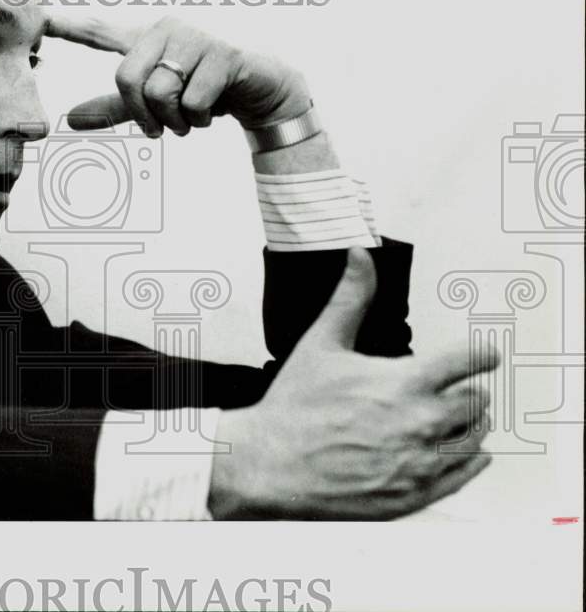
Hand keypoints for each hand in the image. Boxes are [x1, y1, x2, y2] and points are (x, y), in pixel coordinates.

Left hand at [46, 15, 311, 135]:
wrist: (263, 91)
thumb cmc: (207, 90)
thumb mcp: (156, 104)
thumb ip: (116, 109)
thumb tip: (69, 120)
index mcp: (147, 40)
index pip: (101, 32)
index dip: (70, 27)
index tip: (40, 18)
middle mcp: (167, 30)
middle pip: (127, 79)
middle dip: (144, 116)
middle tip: (162, 129)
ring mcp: (196, 38)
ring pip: (160, 93)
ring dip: (176, 122)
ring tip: (193, 118)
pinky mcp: (223, 54)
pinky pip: (192, 101)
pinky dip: (200, 119)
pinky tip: (215, 110)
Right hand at [210, 247, 498, 520]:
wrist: (271, 465)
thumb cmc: (294, 407)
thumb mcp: (321, 343)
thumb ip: (350, 298)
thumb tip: (360, 259)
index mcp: (403, 383)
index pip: (471, 361)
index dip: (480, 353)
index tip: (482, 354)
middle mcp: (421, 423)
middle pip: (478, 402)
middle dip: (465, 392)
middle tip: (448, 391)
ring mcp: (420, 463)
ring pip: (475, 438)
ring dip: (467, 425)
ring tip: (444, 419)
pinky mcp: (415, 495)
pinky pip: (464, 476)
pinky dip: (467, 461)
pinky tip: (456, 452)